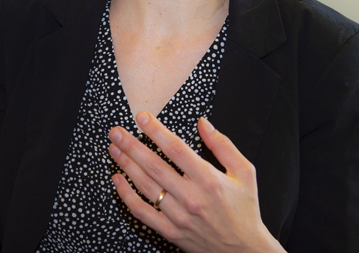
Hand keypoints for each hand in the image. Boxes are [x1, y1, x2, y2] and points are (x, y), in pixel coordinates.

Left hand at [107, 113, 283, 252]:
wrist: (244, 249)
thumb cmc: (244, 209)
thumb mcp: (244, 172)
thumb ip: (222, 145)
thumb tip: (203, 123)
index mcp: (209, 180)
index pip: (175, 149)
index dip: (156, 131)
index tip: (141, 118)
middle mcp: (191, 197)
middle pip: (154, 166)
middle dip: (131, 146)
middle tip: (116, 132)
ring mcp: (178, 216)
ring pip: (145, 186)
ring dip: (126, 165)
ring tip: (114, 149)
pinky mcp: (170, 231)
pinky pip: (142, 212)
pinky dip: (126, 195)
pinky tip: (117, 180)